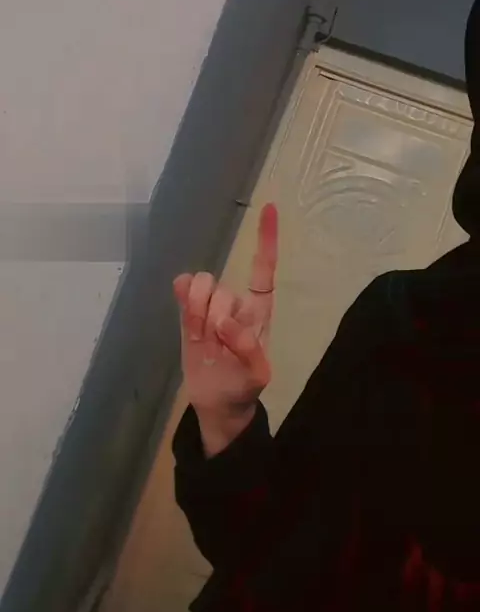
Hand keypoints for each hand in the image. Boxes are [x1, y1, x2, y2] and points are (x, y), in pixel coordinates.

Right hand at [173, 203, 277, 453]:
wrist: (218, 404)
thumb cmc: (244, 387)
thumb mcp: (257, 375)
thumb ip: (248, 348)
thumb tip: (224, 323)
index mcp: (259, 312)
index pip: (263, 270)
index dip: (266, 240)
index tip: (268, 208)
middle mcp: (236, 303)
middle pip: (222, 288)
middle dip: (214, 315)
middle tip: (216, 344)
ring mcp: (210, 307)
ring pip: (200, 286)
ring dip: (196, 311)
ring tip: (202, 339)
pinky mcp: (189, 315)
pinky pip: (182, 290)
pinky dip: (181, 291)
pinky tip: (181, 298)